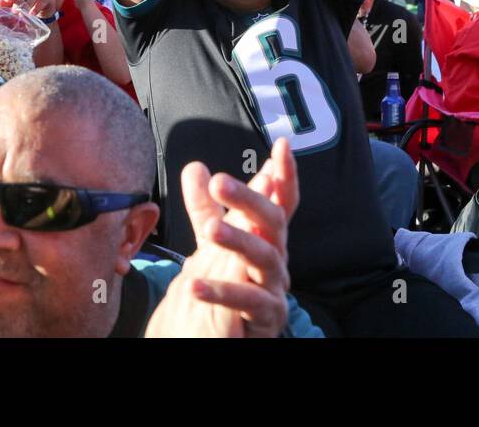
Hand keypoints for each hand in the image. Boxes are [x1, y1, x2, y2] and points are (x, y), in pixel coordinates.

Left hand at [145, 138, 296, 337]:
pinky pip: (247, 303)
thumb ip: (206, 208)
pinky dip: (221, 292)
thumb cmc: (234, 281)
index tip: (281, 146)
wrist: (237, 333)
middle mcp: (277, 257)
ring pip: (264, 258)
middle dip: (249, 199)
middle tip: (220, 182)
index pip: (281, 201)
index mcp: (268, 236)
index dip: (285, 175)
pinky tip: (193, 284)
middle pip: (272, 222)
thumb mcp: (215, 242)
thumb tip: (195, 167)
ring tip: (209, 230)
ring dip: (238, 241)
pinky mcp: (267, 317)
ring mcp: (274, 287)